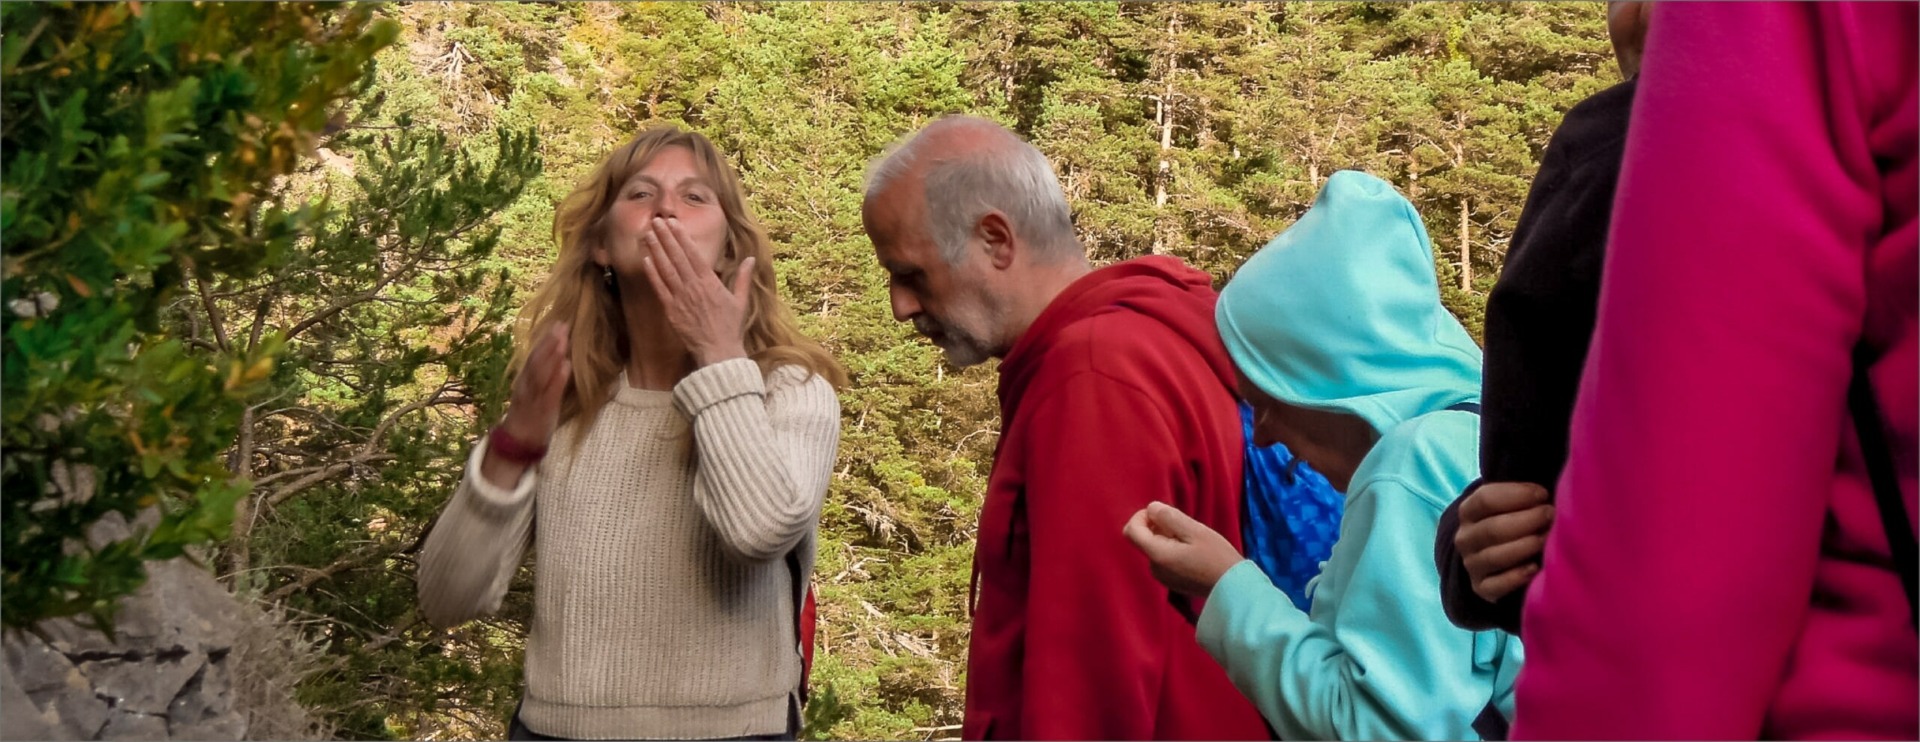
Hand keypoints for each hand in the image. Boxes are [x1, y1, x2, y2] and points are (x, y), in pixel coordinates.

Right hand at [500, 321, 571, 445]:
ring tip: (563, 341)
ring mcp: (533, 397)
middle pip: (536, 360)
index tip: (558, 322)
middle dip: (549, 342)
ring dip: (552, 356)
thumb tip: (558, 353)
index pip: (534, 355)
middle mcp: (526, 385)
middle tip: (562, 325)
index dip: (545, 338)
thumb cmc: (531, 413)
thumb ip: (543, 372)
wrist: (519, 442)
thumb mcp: (534, 389)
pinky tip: (566, 366)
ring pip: (541, 373)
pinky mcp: (543, 410)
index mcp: (525, 378)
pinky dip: (557, 378)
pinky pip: (550, 393)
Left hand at [639, 216, 751, 365]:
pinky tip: (646, 260)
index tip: (673, 223)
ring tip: (648, 234)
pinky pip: (660, 288)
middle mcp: (694, 286)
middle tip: (656, 220)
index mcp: (710, 282)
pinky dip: (652, 273)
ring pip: (666, 269)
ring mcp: (681, 298)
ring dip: (656, 250)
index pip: (693, 254)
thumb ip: (743, 277)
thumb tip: (751, 259)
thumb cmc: (731, 327)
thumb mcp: (741, 300)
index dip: (681, 237)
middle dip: (666, 237)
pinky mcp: (671, 310)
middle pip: (677, 257)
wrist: (718, 351)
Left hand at [1123, 501, 1245, 598]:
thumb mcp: (1194, 530)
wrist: (1233, 588)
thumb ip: (1169, 517)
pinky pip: (1163, 557)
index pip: (1131, 530)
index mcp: (1157, 555)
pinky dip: (1172, 548)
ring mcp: (1161, 576)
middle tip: (1184, 527)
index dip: (1141, 516)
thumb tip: (1151, 509)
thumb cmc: (1216, 557)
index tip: (1162, 513)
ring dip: (1167, 537)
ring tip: (1192, 540)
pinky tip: (1193, 551)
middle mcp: (1154, 568)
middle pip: (1143, 538)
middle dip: (1158, 526)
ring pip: (1154, 546)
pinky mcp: (1171, 581)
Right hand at [1455, 481, 1554, 602]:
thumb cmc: (1513, 520)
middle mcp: (1465, 538)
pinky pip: (1496, 586)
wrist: (1497, 553)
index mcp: (1468, 511)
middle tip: (1552, 515)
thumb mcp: (1510, 503)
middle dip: (1528, 520)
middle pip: (1493, 528)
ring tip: (1549, 538)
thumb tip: (1545, 492)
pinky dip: (1517, 577)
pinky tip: (1535, 568)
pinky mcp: (1481, 588)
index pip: (1486, 499)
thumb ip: (1521, 494)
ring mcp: (1472, 564)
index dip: (1518, 495)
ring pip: (1495, 556)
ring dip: (1526, 546)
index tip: (1543, 494)